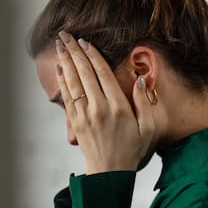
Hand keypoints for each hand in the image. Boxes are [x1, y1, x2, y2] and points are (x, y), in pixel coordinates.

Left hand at [55, 31, 155, 174]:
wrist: (109, 172)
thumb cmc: (132, 150)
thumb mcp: (148, 128)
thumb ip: (144, 102)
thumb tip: (138, 80)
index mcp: (118, 107)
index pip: (102, 74)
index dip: (93, 55)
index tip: (86, 41)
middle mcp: (98, 108)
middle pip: (84, 73)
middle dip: (74, 52)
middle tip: (66, 35)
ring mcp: (84, 115)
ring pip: (72, 82)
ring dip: (65, 61)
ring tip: (59, 45)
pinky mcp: (76, 122)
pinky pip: (67, 96)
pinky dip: (62, 80)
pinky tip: (60, 68)